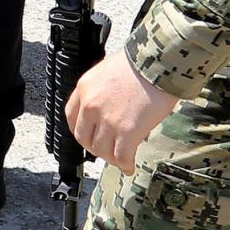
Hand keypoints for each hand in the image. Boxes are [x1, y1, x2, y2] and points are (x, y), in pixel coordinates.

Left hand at [64, 54, 176, 175]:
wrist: (158, 63)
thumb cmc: (140, 62)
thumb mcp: (107, 70)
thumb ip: (101, 90)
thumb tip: (107, 107)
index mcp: (85, 88)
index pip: (71, 118)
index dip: (81, 131)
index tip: (89, 136)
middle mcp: (91, 106)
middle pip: (84, 138)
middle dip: (95, 148)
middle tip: (106, 150)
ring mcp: (108, 120)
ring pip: (101, 151)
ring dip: (110, 158)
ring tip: (120, 158)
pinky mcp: (127, 131)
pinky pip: (121, 156)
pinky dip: (125, 165)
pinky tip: (129, 166)